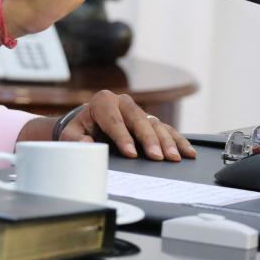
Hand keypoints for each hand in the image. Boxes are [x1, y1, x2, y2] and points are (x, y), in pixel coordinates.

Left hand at [59, 90, 195, 160]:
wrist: (88, 124)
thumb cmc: (80, 129)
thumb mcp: (71, 133)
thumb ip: (75, 138)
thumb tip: (86, 143)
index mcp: (103, 102)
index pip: (113, 120)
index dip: (122, 137)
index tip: (130, 153)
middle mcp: (123, 102)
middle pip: (138, 120)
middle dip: (149, 139)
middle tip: (156, 157)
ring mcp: (139, 111)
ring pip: (155, 124)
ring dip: (166, 142)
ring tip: (173, 158)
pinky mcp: (150, 120)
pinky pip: (167, 129)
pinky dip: (178, 141)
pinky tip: (187, 152)